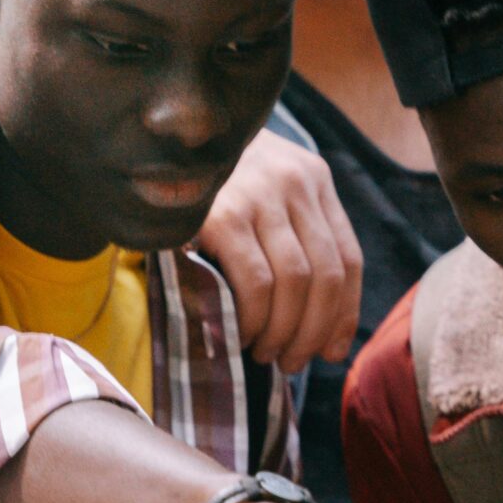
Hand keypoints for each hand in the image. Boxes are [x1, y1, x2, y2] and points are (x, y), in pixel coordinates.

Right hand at [197, 130, 362, 375]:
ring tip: (265, 352)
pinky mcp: (222, 214)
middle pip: (327, 274)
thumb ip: (295, 239)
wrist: (153, 141)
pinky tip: (241, 334)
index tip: (331, 351)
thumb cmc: (210, 183)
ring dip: (284, 331)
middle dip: (314, 331)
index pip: (349, 257)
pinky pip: (256, 281)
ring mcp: (259, 195)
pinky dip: (255, 318)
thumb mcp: (265, 196)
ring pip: (296, 281)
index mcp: (313, 178)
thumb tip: (327, 334)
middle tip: (291, 362)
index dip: (346, 314)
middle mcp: (294, 181)